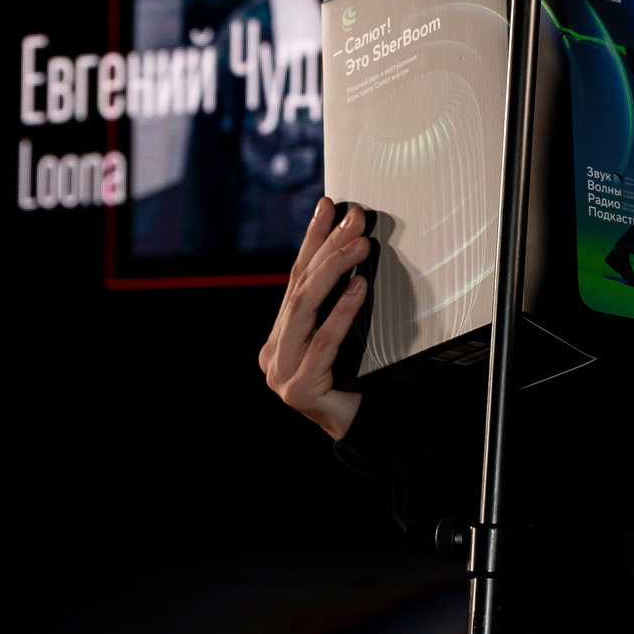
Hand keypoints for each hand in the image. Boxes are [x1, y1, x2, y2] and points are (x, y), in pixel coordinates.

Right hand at [258, 196, 370, 439]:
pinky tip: (358, 288)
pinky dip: (342, 312)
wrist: (361, 428)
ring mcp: (281, 373)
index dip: (312, 239)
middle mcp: (272, 353)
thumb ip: (335, 301)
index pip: (295, 277)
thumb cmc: (355, 378)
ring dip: (335, 271)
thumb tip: (349, 244)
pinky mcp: (299, 389)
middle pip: (301, 289)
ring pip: (306, 310)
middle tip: (356, 220)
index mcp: (278, 337)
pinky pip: (324, 342)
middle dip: (329, 249)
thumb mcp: (341, 333)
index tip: (329, 205)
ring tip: (359, 246)